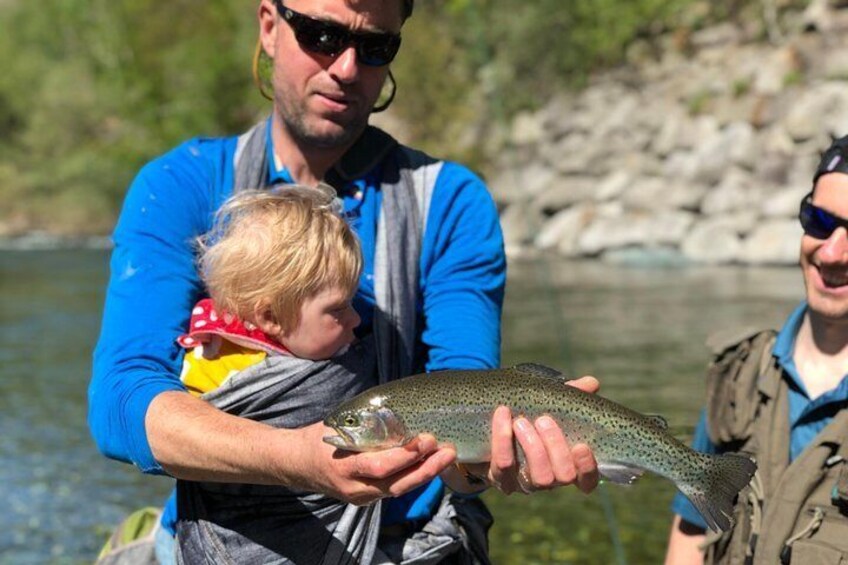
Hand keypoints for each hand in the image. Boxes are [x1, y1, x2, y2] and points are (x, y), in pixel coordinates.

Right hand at [292, 422, 456, 504]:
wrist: (296, 465)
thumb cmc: (318, 439)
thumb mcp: (337, 426)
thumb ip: (363, 422)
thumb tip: (395, 405)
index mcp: (344, 468)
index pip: (379, 466)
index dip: (404, 456)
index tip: (424, 441)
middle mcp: (355, 488)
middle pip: (397, 485)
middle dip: (426, 469)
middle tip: (447, 450)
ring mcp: (362, 497)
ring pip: (400, 489)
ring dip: (426, 473)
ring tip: (447, 456)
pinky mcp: (368, 499)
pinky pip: (395, 489)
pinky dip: (415, 477)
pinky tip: (431, 464)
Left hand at [465, 375, 600, 494]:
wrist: (486, 428)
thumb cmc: (528, 416)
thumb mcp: (548, 404)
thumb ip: (570, 396)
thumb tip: (591, 383)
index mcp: (566, 464)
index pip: (587, 480)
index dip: (587, 467)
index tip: (582, 445)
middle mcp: (550, 479)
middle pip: (563, 476)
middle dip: (556, 448)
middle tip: (543, 420)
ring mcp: (526, 483)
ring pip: (538, 478)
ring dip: (532, 448)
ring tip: (520, 421)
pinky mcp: (501, 480)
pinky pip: (502, 468)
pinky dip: (502, 441)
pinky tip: (502, 416)